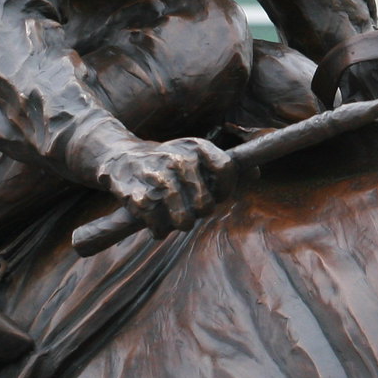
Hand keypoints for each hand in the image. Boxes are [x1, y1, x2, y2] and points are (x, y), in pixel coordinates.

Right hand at [97, 137, 236, 236]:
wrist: (121, 156)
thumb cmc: (169, 160)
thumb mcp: (196, 153)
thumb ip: (225, 165)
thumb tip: (256, 175)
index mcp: (197, 147)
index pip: (226, 169)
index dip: (225, 189)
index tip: (217, 195)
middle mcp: (178, 158)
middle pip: (206, 203)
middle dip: (201, 212)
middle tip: (191, 210)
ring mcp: (156, 176)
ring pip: (183, 218)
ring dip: (181, 224)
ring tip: (177, 221)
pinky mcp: (134, 193)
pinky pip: (156, 223)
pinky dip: (159, 230)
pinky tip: (158, 226)